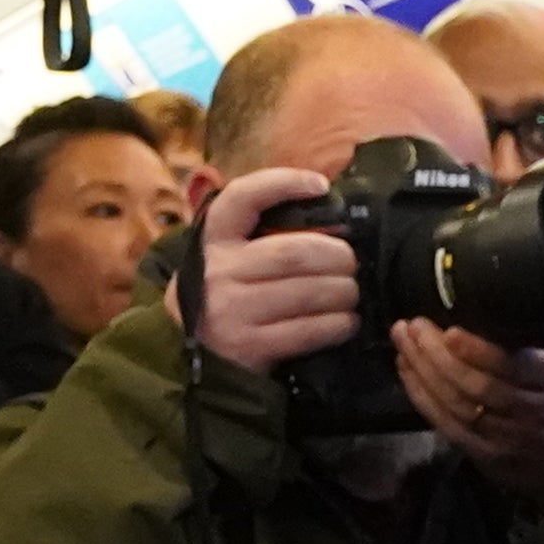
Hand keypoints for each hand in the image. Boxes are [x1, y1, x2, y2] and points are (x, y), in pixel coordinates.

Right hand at [188, 163, 363, 377]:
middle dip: (335, 255)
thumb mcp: (228, 260)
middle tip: (351, 263)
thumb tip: (330, 220)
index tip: (320, 185)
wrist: (192, 360)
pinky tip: (346, 322)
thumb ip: (262, 237)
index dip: (283, 183)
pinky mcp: (248, 346)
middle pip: (293, 253)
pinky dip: (336, 324)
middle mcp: (218, 272)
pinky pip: (306, 330)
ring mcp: (231, 310)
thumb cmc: (225, 298)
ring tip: (351, 293)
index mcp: (214, 241)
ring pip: (305, 291)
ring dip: (342, 292)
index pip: (243, 197)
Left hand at [397, 323, 543, 506]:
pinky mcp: (486, 453)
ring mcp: (506, 436)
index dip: (479, 352)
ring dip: (423, 371)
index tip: (451, 331)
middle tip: (414, 325)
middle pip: (476, 385)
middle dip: (438, 355)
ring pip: (456, 405)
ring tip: (404, 340)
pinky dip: (422, 397)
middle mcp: (530, 411)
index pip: (515, 368)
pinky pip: (447, 425)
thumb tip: (519, 298)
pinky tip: (408, 370)